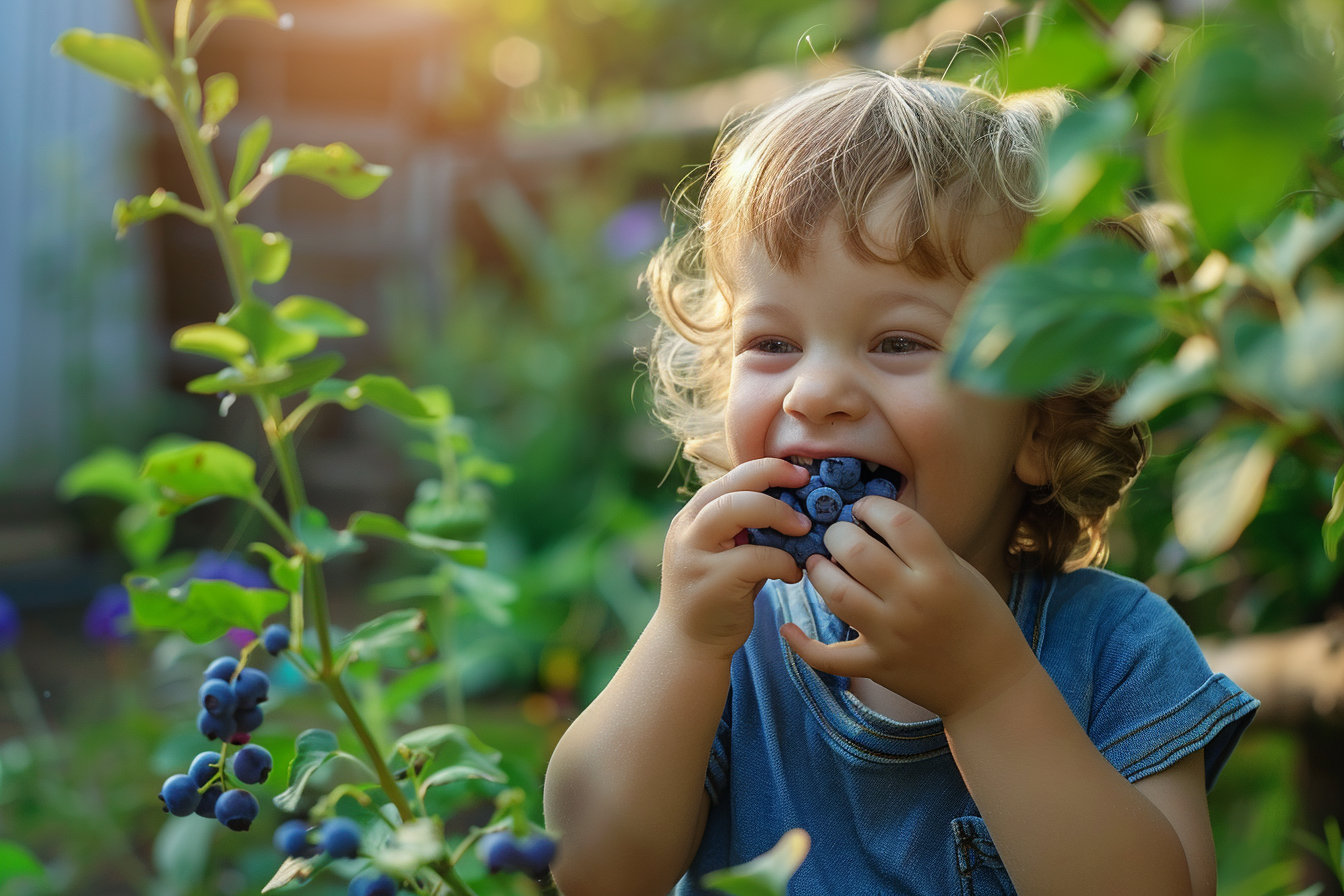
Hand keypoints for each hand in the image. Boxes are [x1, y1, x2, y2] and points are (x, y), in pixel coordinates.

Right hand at [658, 458, 812, 658]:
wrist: (689, 643)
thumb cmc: (718, 593)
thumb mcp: (726, 552)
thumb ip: (747, 528)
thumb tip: (797, 503)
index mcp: (693, 515)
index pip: (730, 477)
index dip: (767, 469)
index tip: (800, 474)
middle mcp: (687, 528)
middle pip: (732, 485)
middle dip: (773, 479)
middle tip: (807, 488)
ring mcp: (694, 553)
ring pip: (736, 510)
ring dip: (777, 513)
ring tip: (803, 529)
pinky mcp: (713, 581)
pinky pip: (758, 557)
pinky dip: (785, 562)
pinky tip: (793, 574)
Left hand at [780, 497, 1037, 721]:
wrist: (992, 686)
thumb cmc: (982, 621)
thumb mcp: (963, 574)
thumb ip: (922, 549)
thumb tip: (874, 521)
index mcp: (941, 573)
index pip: (897, 522)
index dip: (873, 506)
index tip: (864, 508)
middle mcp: (912, 601)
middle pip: (856, 551)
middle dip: (838, 534)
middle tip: (838, 536)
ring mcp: (891, 636)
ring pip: (835, 592)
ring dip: (818, 572)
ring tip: (818, 565)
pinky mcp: (876, 667)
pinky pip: (827, 656)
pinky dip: (802, 645)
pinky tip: (788, 628)